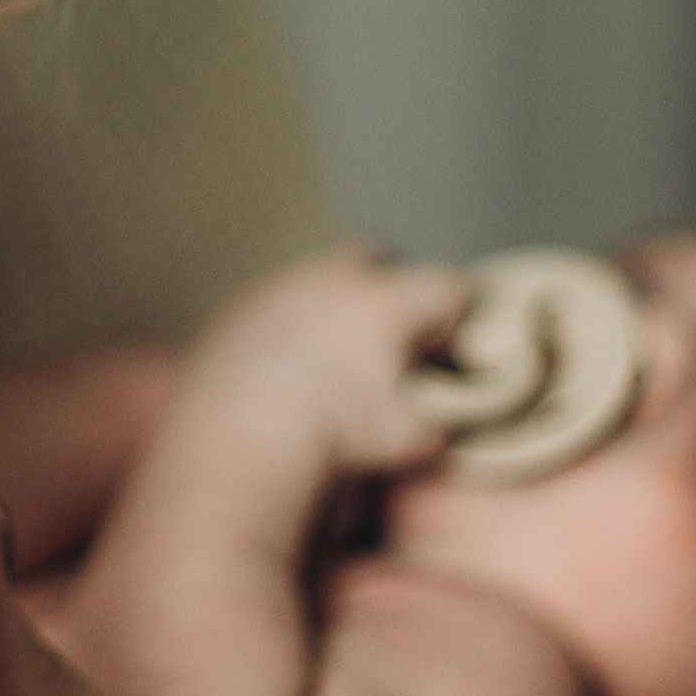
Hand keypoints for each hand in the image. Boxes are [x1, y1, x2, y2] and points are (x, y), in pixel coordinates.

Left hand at [167, 242, 472, 481]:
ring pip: (321, 273)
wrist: (241, 434)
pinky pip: (278, 298)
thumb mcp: (409, 439)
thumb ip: (441, 424)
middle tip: (394, 331)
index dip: (454, 315)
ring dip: (337, 301)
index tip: (443, 348)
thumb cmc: (332, 435)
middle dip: (393, 284)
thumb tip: (442, 422)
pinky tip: (292, 357)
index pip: (446, 284)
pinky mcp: (242, 304)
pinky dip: (293, 319)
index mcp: (388, 300)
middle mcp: (335, 277)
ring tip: (337, 349)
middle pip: (379, 256)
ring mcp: (283, 284)